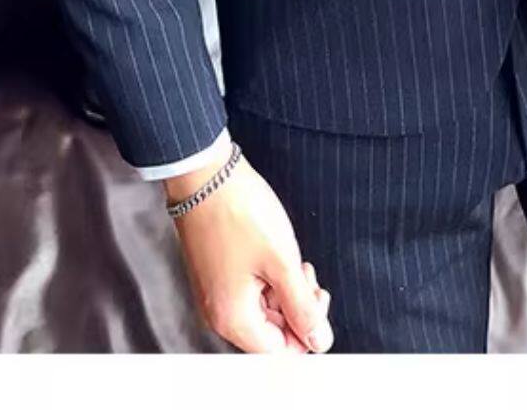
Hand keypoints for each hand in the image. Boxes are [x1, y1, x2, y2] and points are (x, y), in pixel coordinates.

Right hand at [167, 150, 332, 352]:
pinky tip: (278, 255)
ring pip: (263, 309)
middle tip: (307, 273)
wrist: (206, 175)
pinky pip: (250, 291)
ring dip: (286, 290)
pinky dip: (270, 278)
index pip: (279, 351)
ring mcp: (216, 293)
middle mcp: (219, 313)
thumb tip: (320, 340)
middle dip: (297, 306)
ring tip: (294, 260)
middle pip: (271, 332)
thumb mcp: (282, 261)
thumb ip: (303, 306)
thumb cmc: (239, 212)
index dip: (306, 329)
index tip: (317, 298)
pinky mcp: (217, 273)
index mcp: (233, 319)